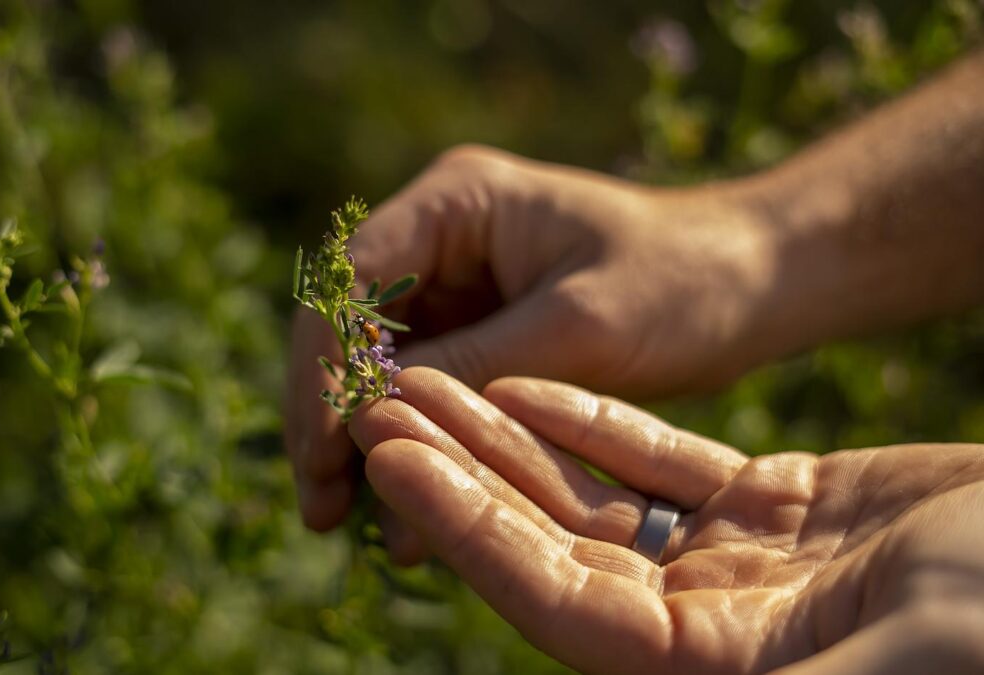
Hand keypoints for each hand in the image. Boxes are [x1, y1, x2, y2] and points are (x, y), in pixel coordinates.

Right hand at [286, 144, 775, 534]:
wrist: (752, 285)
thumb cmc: (684, 279)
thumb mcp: (579, 324)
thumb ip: (473, 365)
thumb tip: (368, 418)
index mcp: (457, 203)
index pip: (354, 279)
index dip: (325, 362)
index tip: (323, 445)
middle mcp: (442, 240)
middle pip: (351, 328)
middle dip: (332, 414)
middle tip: (318, 503)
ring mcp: (458, 289)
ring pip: (382, 370)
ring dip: (365, 440)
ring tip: (341, 522)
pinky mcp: (481, 335)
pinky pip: (427, 396)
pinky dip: (416, 447)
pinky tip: (405, 515)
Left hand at [350, 368, 983, 673]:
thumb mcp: (906, 657)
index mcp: (705, 670)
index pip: (547, 593)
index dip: (463, 524)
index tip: (390, 457)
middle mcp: (704, 625)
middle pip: (548, 539)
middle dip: (459, 472)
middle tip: (378, 404)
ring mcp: (736, 563)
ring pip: (590, 494)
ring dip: (506, 436)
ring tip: (429, 379)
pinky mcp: (776, 507)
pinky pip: (664, 462)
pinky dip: (597, 420)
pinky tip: (530, 383)